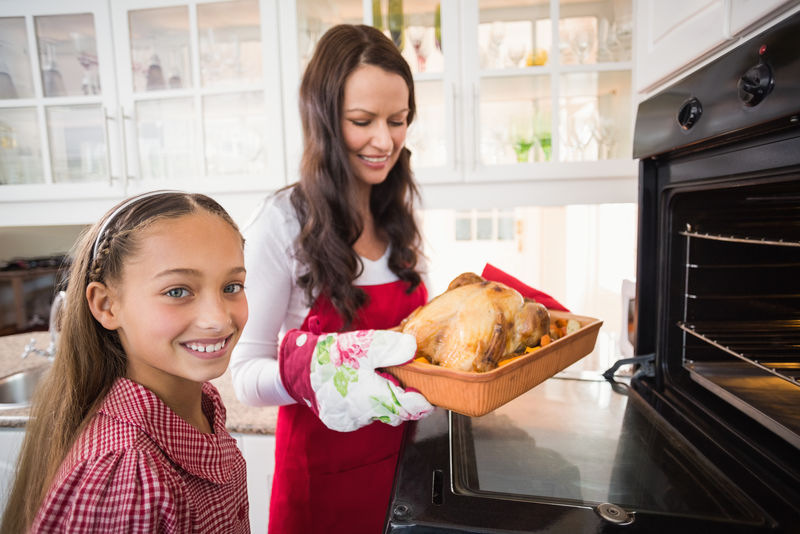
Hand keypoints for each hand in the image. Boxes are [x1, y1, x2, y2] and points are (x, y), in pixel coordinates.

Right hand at [279, 329, 432, 431]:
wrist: (297, 369)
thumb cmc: (330, 356)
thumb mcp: (363, 344)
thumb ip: (390, 347)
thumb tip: (412, 349)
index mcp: (370, 396)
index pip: (408, 407)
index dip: (422, 402)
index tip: (430, 397)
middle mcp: (361, 414)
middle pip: (395, 412)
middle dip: (401, 399)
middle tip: (400, 381)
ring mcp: (350, 421)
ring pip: (379, 414)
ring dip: (382, 400)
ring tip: (373, 380)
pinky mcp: (341, 423)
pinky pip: (363, 416)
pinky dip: (366, 404)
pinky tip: (357, 389)